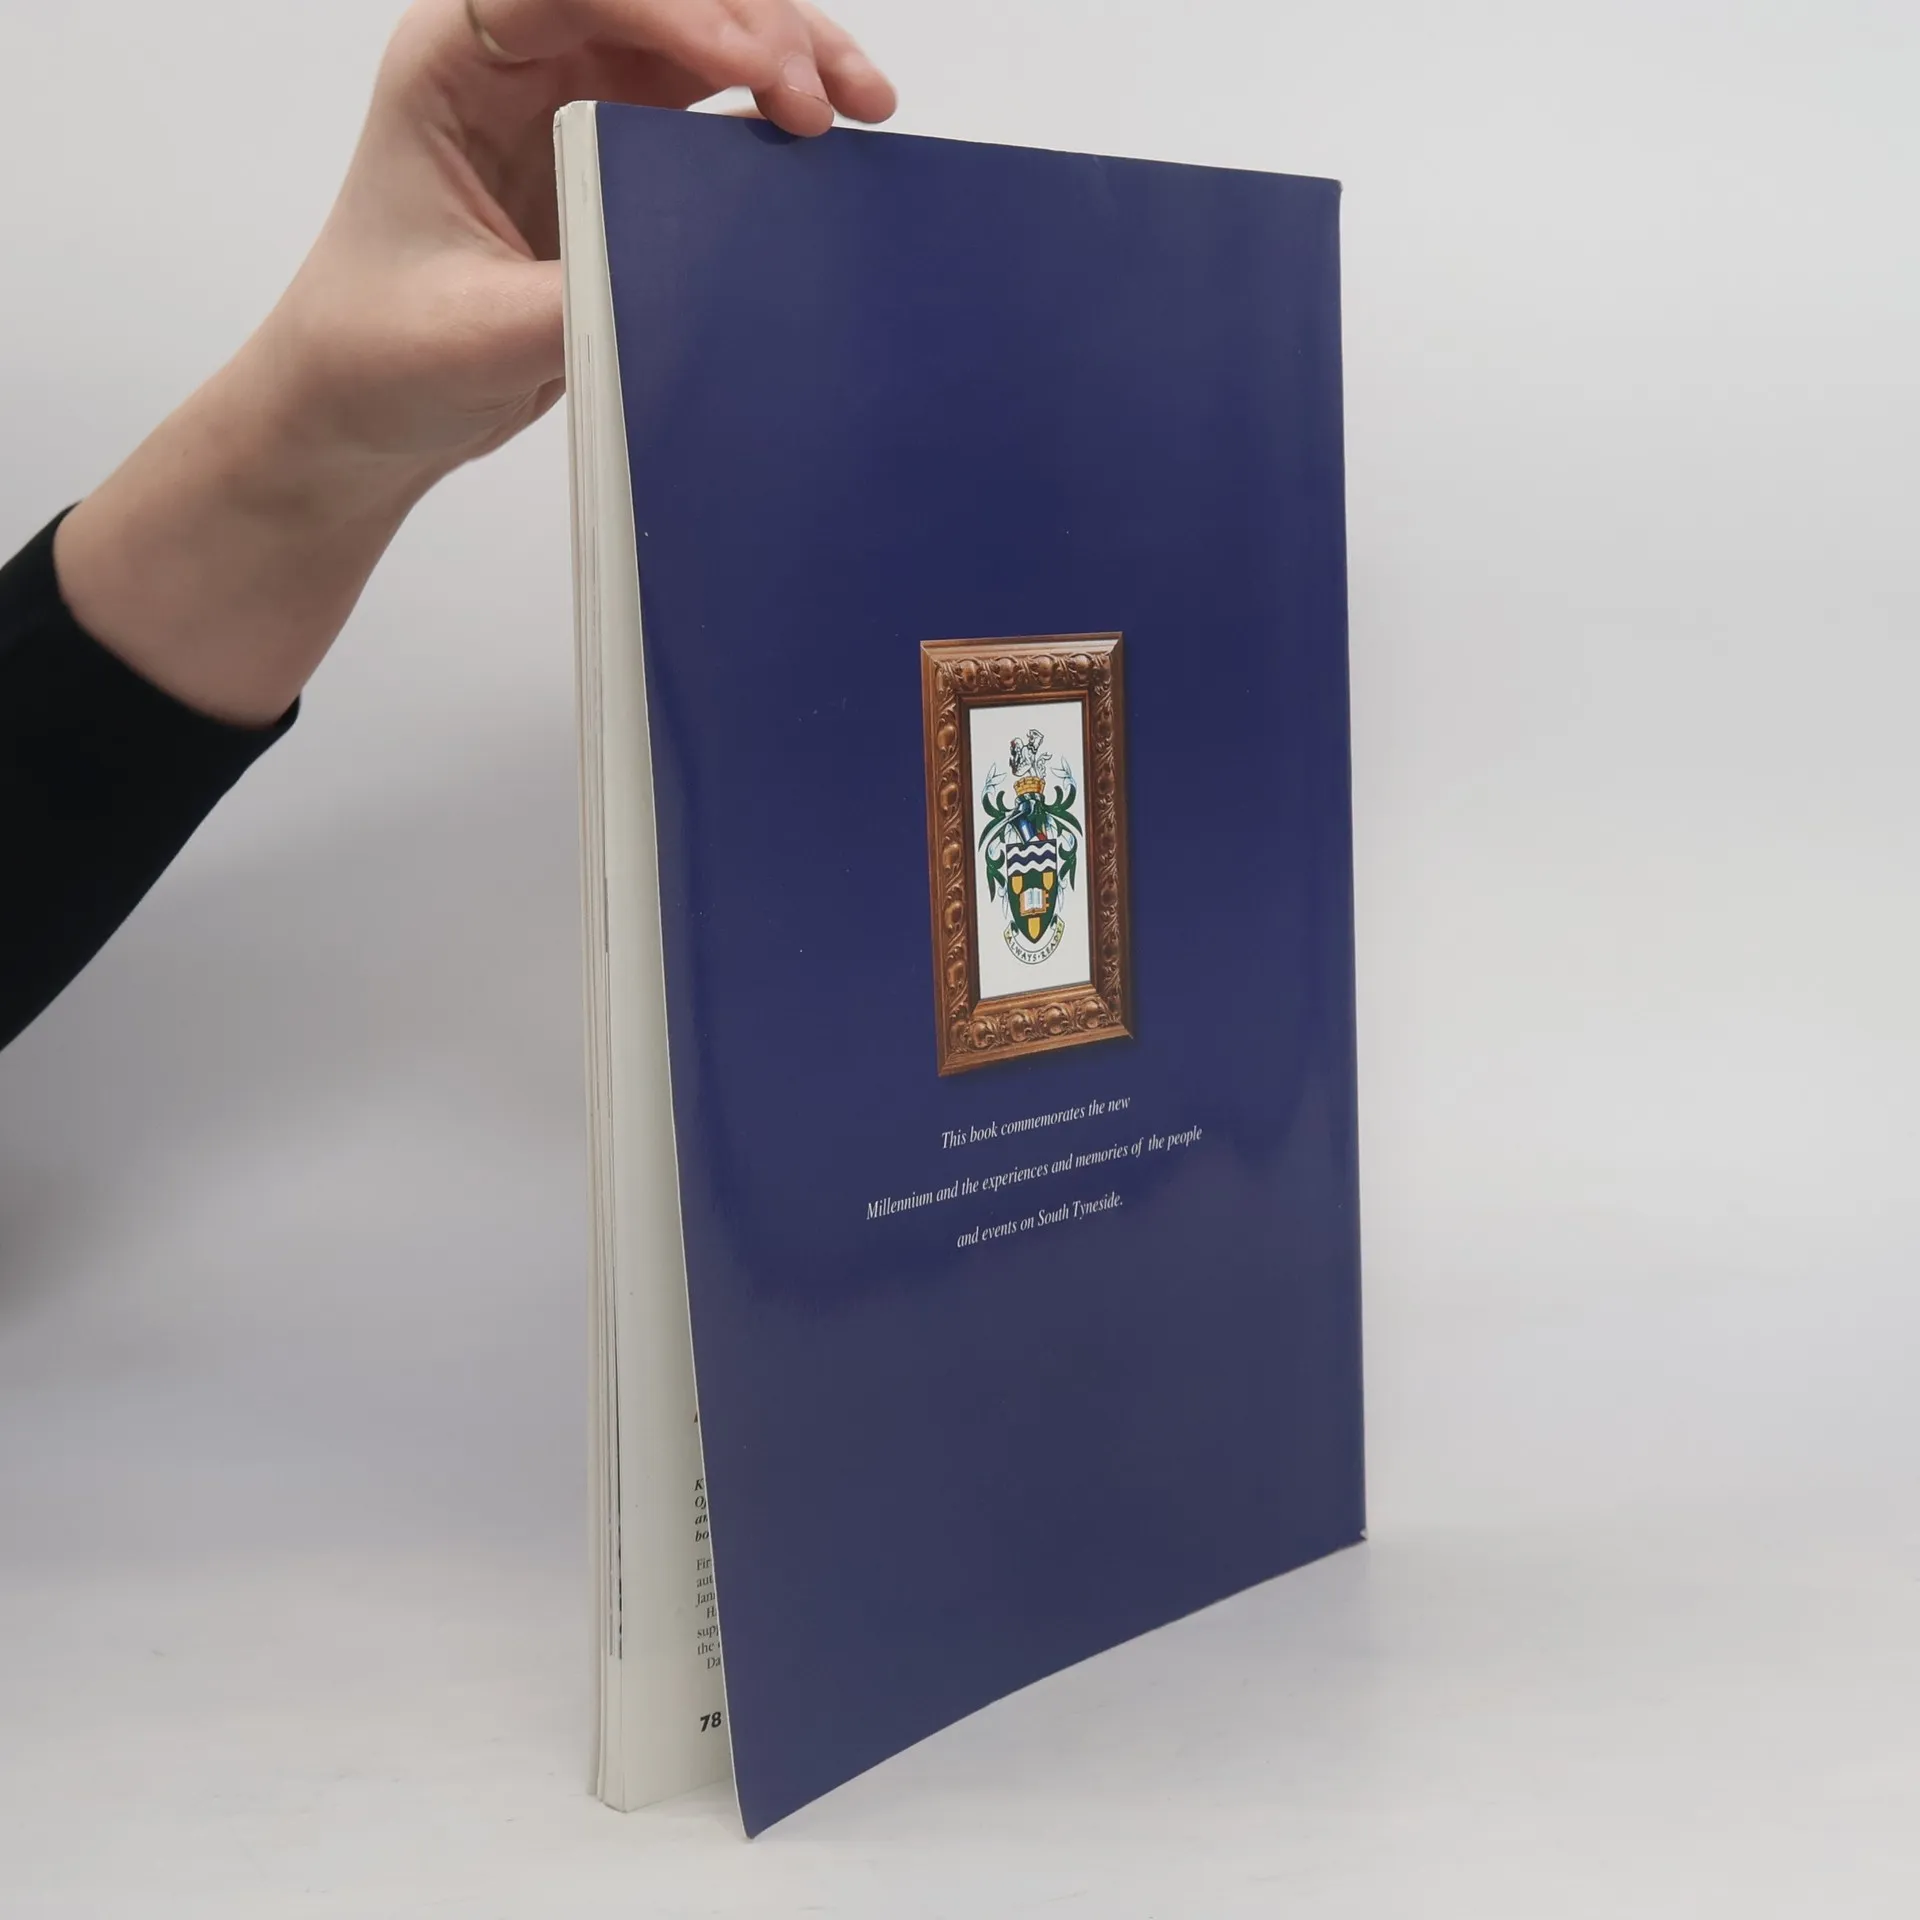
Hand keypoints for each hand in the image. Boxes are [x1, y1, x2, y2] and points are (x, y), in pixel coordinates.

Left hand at [270, 0, 895, 470]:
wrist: (365, 402)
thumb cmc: (380, 351)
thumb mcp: (476, 332)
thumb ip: (583, 295)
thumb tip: (694, 275)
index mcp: (455, 63)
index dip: (671, 8)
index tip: (744, 64)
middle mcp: (521, 60)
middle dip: (754, 25)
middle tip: (820, 102)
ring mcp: (576, 99)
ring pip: (700, 33)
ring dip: (785, 52)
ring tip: (862, 101)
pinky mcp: (619, 153)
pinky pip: (710, 105)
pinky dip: (772, 111)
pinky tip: (830, 135)